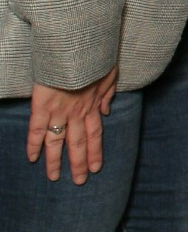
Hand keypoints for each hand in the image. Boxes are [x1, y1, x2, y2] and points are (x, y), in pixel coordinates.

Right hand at [26, 67, 117, 183]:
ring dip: (55, 161)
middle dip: (78, 164)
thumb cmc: (97, 58)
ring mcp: (59, 111)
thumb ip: (108, 94)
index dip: (95, 152)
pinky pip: (37, 129)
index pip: (95, 134)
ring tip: (54, 177)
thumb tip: (106, 110)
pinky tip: (31, 158)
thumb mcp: (111, 75)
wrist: (79, 49)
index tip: (96, 168)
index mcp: (93, 105)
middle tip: (78, 182)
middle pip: (78, 144)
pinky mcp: (42, 106)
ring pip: (57, 142)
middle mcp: (77, 112)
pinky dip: (34, 144)